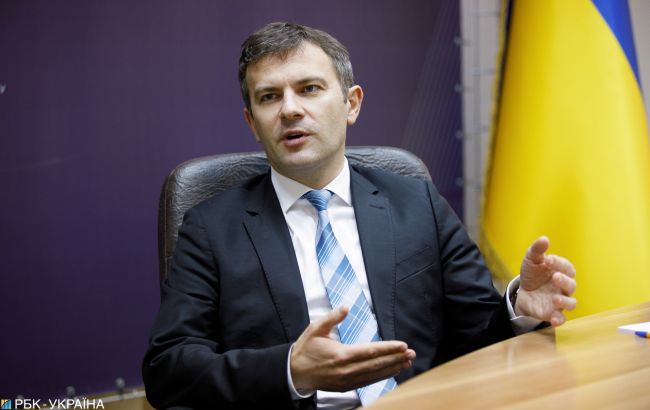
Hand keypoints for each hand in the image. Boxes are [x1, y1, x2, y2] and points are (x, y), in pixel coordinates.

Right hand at [290, 306, 415, 391]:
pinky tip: (391, 371)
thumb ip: (332, 317)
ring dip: (392, 368)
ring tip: (406, 362)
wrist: (294, 373)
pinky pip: (368, 381)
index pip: (371, 351)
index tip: (403, 345)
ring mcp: (347, 380)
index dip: (389, 348)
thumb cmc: (306, 349)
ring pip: (375, 374)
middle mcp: (347, 369)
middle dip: (396, 358)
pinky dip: (381, 376)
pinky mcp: (346, 386)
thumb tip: (346, 307)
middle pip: (377, 364)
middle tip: (412, 353)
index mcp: (341, 354)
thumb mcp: (315, 328)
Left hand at [515, 236, 576, 326]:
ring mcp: (559, 300)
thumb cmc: (533, 273)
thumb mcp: (531, 260)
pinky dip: (559, 320)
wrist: (522, 291)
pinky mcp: (553, 313)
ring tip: (554, 298)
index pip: (567, 267)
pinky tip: (553, 319)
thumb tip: (544, 239)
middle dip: (564, 281)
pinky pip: (561, 319)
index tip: (547, 260)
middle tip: (554, 277)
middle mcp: (564, 287)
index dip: (559, 263)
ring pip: (571, 303)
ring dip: (564, 301)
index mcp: (562, 272)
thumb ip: (538, 250)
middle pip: (571, 285)